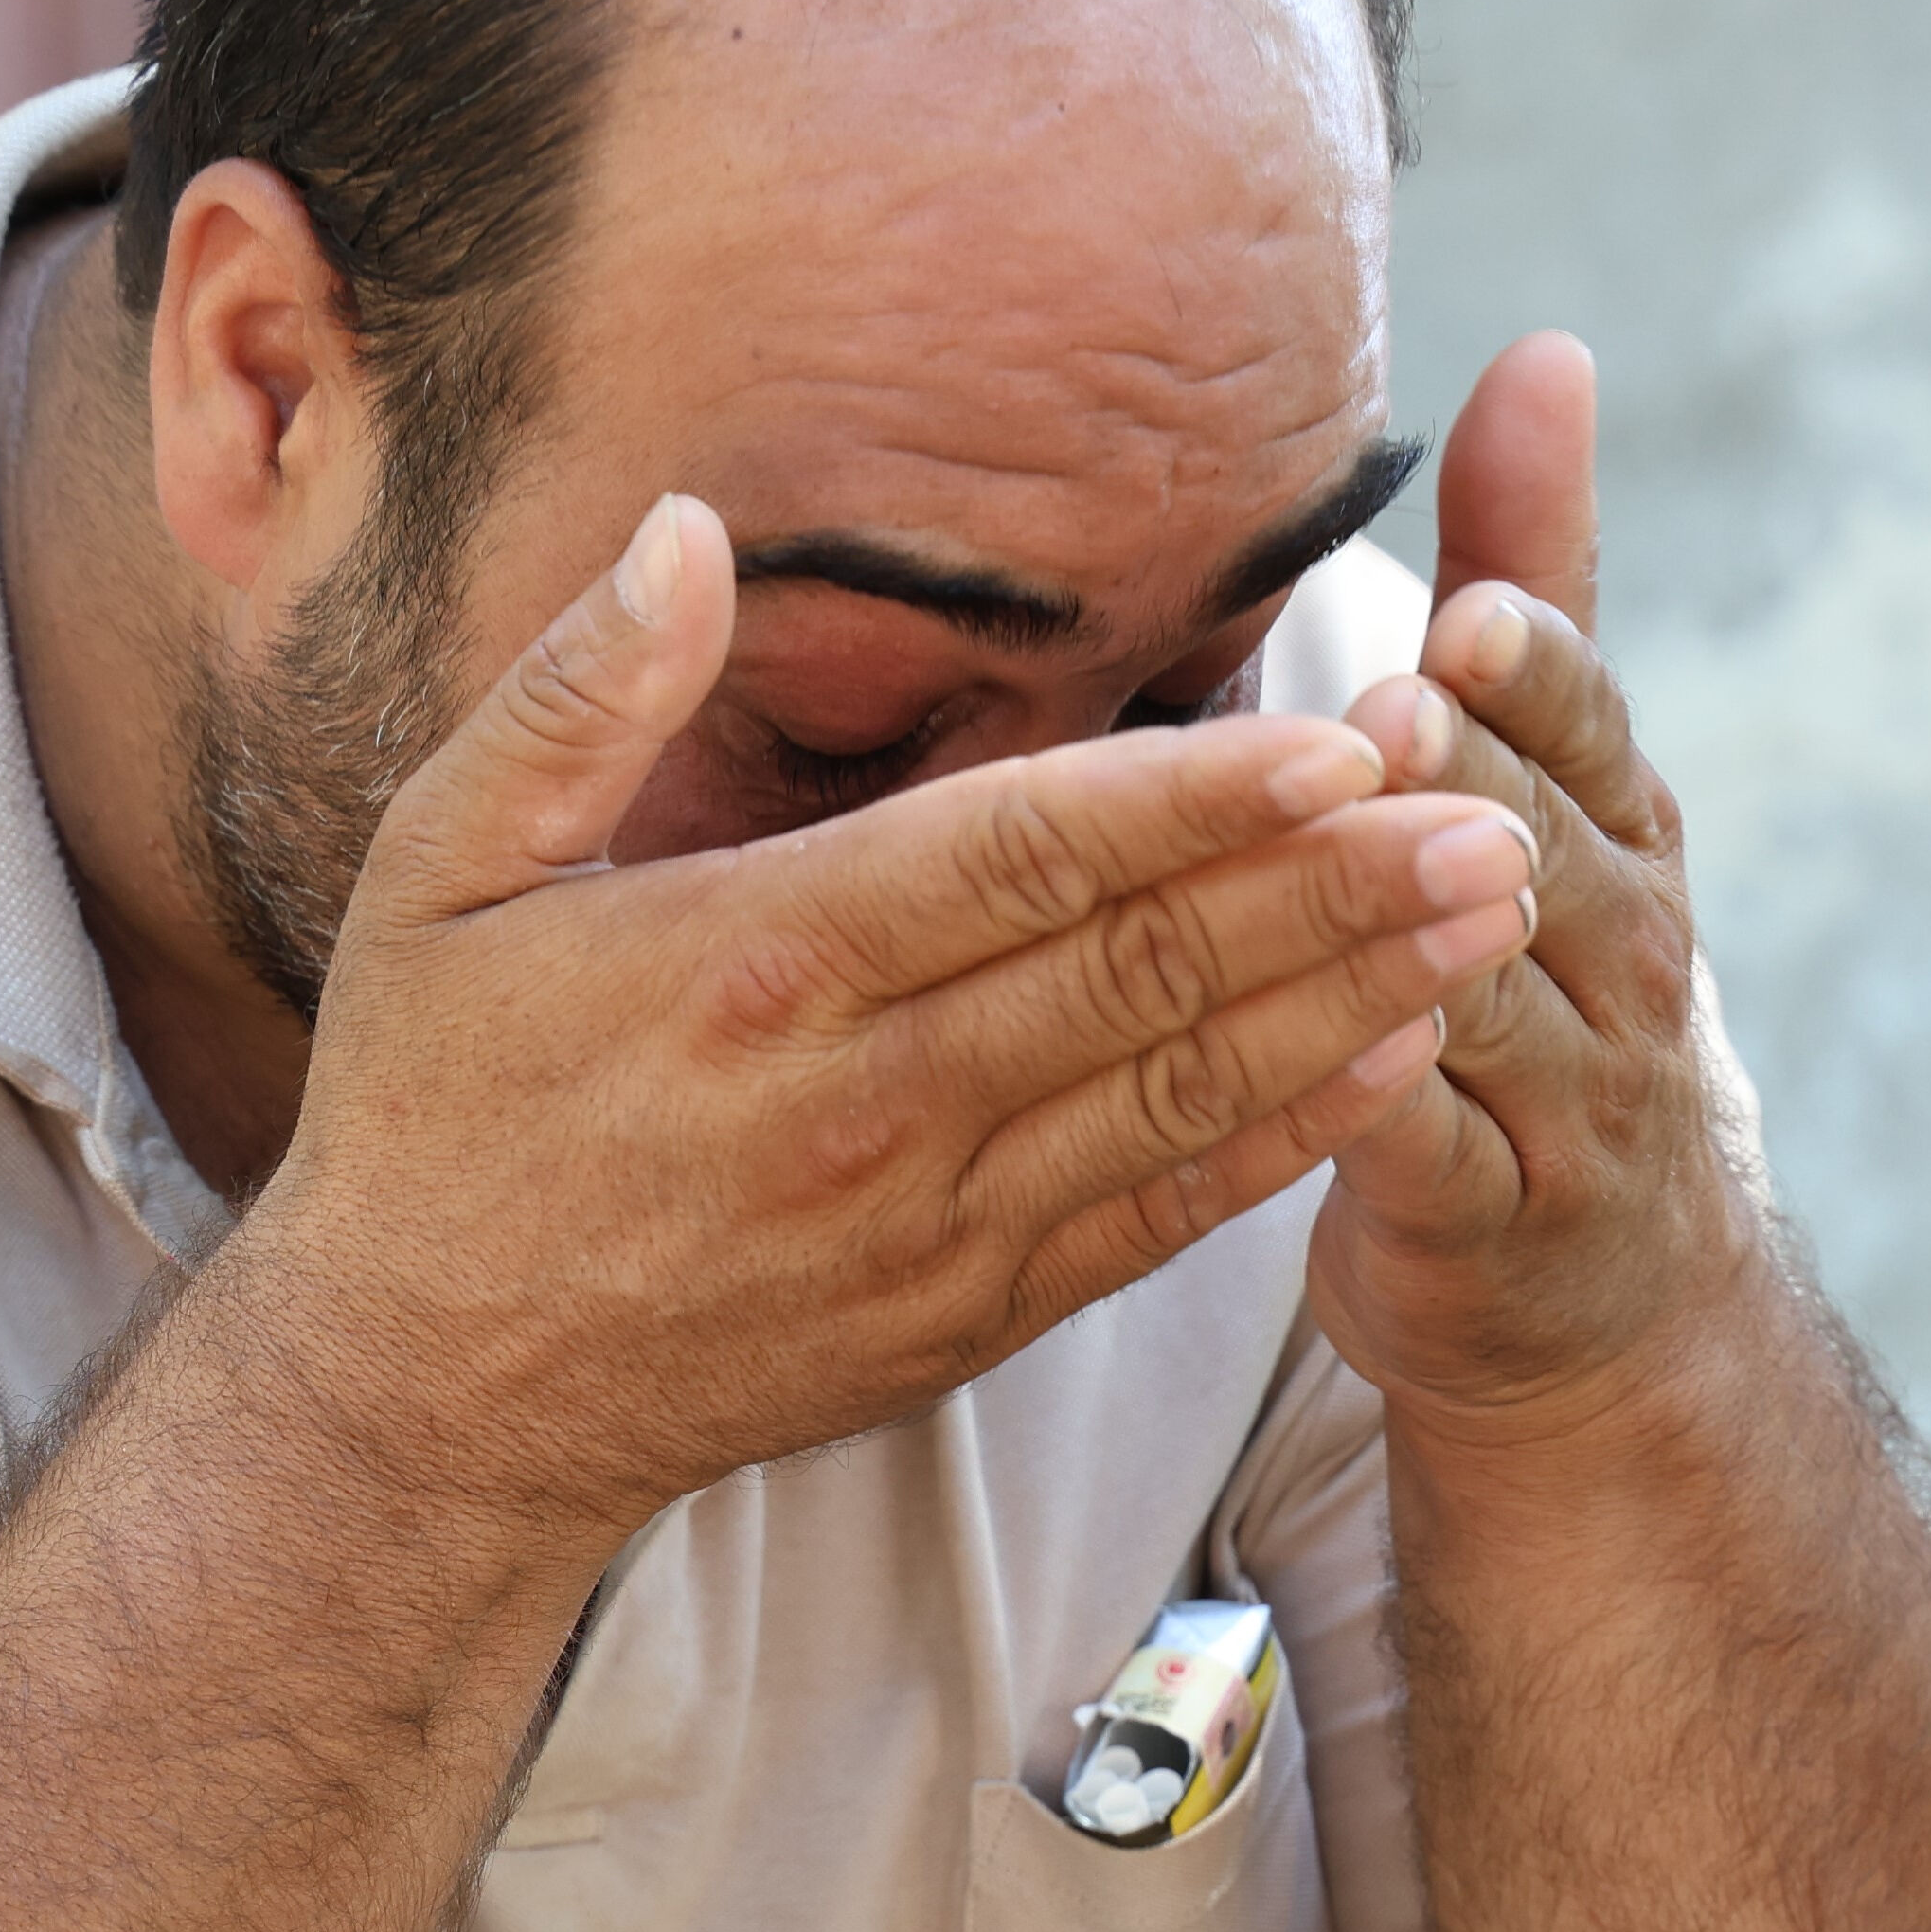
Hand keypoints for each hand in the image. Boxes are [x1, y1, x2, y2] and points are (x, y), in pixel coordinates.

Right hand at [242, 491, 1542, 1547]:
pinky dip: (1284, 1147)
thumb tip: (690, 528)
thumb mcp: (433, 878)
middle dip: (1335, 887)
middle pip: (1138, 973)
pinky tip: (1396, 1064)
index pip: (1012, 860)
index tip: (1346, 737)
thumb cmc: (429, 1116)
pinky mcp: (957, 1318)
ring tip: (1501, 911)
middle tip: (1504, 802)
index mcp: (750, 969)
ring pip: (1179, 1094)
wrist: (426, 1404)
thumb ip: (572, 697)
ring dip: (1353, 1001)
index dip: (1190, 800)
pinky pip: (1153, 1219)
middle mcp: (858, 1104)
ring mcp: (921, 1225)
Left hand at [1310, 333, 1767, 1432]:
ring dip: (1424, 936)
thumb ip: (1534, 579)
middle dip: (1475, 780)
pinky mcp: (1492, 1226)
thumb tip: (1543, 351)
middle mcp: (1615, 950)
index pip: (1585, 726)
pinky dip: (1386, 1117)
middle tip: (1399, 713)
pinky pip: (1433, 1162)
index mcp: (1614, 826)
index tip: (1474, 611)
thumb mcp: (1554, 778)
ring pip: (1490, 998)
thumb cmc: (1542, 976)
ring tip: (1359, 870)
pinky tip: (1334, 1070)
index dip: (1537, 673)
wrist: (1609, 1285)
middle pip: (1543, 849)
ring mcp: (1568, 1094)